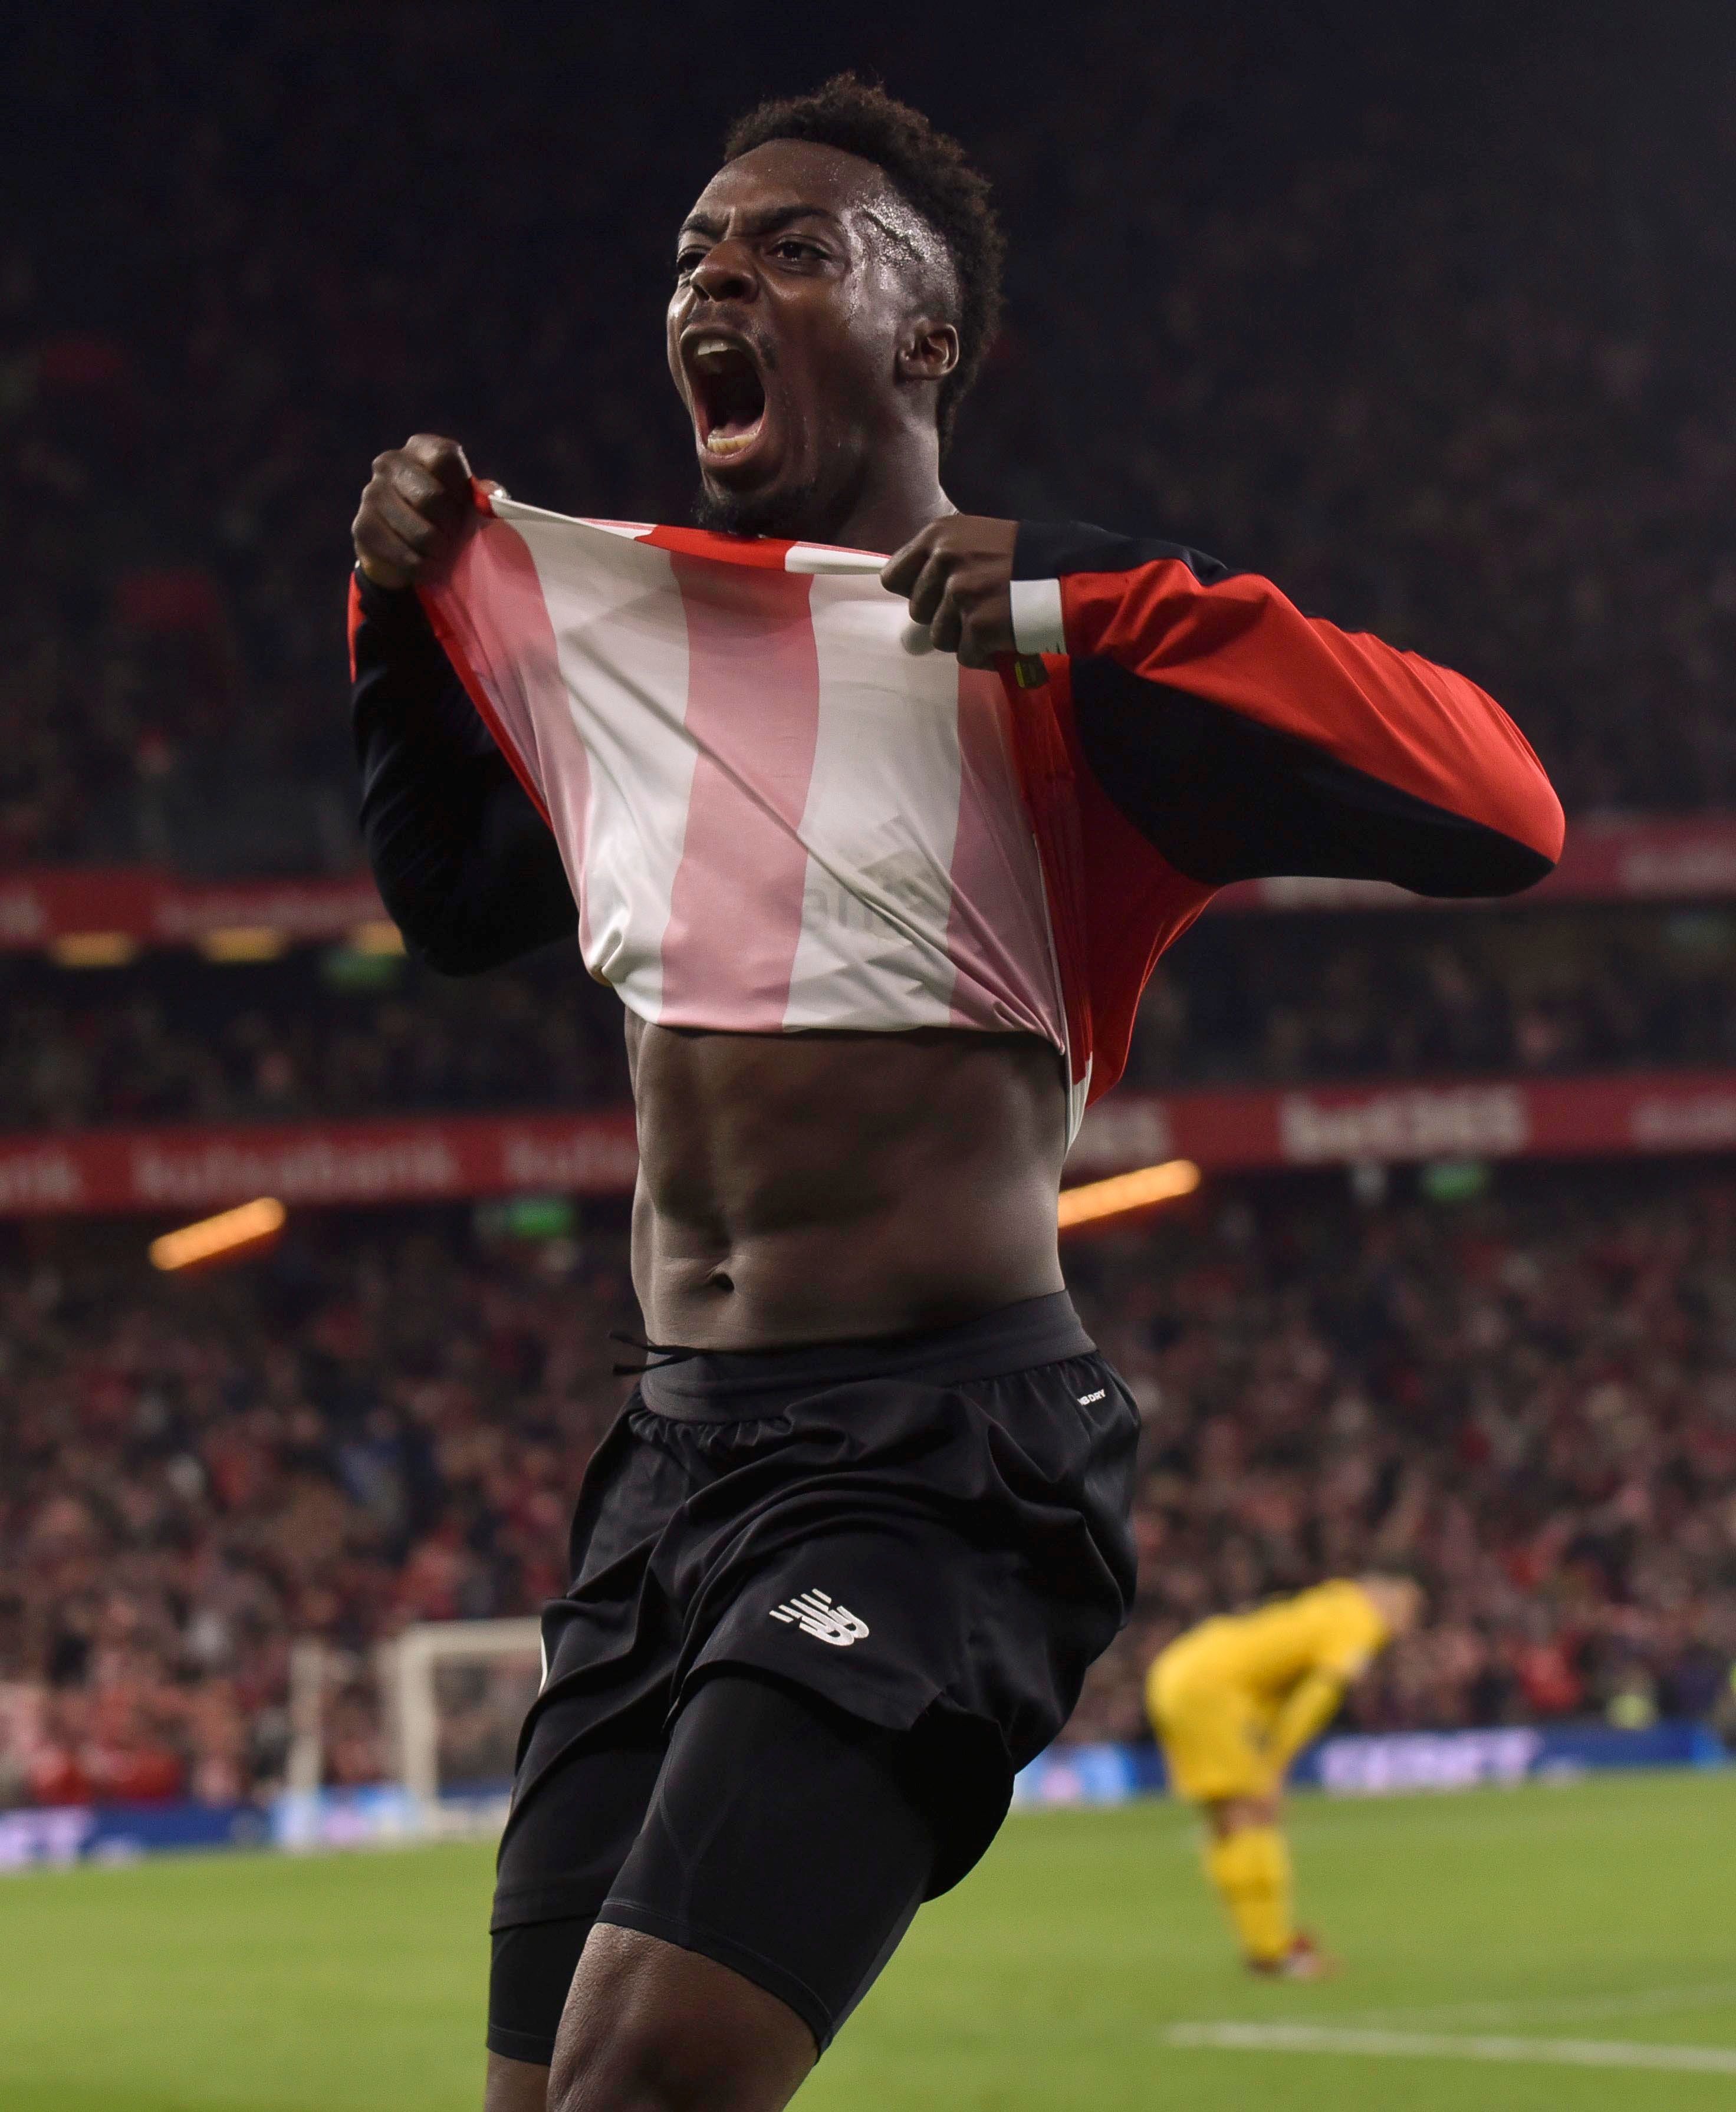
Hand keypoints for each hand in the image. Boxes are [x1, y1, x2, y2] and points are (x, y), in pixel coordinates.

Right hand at [351, 433, 495, 591]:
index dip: (461, 489)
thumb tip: (492, 497)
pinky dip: (422, 567)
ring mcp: (371, 493)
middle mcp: (390, 462)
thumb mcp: (470, 504)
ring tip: (442, 554)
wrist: (407, 547)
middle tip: (455, 538)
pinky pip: (403, 555)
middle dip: (451, 526)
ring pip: (419, 532)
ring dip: (438, 552)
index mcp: (421, 448)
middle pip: (431, 496)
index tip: (465, 508)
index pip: (445, 457)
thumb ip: (486, 496)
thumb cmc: (446, 517)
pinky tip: (426, 565)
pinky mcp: (363, 527)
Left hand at [881, 515, 1017, 668]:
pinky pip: (966, 655)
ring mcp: (960, 594)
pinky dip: (985, 654)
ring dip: (966, 638)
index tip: (937, 597)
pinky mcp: (977, 625)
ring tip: (996, 622)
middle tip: (979, 608)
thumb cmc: (1026, 556)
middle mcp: (943, 560)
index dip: (915, 592)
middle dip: (945, 617)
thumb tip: (913, 591)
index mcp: (938, 536)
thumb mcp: (978, 539)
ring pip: (940, 638)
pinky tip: (1006, 637)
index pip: (893, 577)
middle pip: (919, 612)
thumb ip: (944, 559)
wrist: (1069, 574)